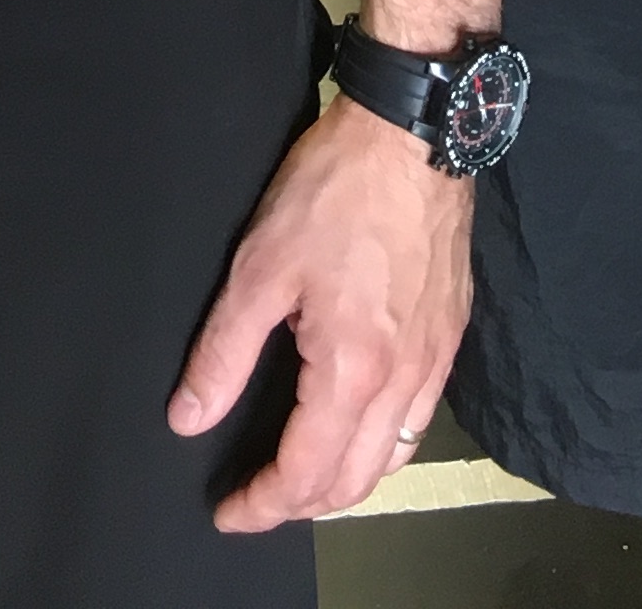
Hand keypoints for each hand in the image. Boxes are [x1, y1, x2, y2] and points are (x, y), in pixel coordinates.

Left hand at [168, 94, 471, 530]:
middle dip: (301, 504)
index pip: (304, 474)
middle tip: (258, 497)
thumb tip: (189, 418)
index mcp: (352, 370)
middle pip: (354, 481)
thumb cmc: (337, 188)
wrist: (414, 130)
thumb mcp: (260, 267)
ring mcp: (436, 357)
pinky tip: (360, 420)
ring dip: (347, 479)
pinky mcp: (452, 332)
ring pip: (394, 457)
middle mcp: (403, 379)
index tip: (228, 511)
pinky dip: (385, 442)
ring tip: (303, 470)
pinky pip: (421, 417)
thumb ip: (223, 353)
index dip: (261, 505)